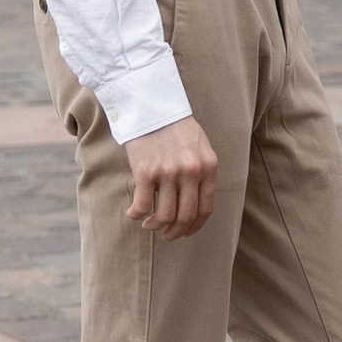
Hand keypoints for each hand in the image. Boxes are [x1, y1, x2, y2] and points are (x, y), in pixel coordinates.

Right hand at [126, 111, 217, 240]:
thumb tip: (197, 202)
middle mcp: (190, 171)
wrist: (152, 105)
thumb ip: (202, 171)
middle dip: (176, 232)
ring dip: (155, 226)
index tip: (185, 232)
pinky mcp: (145, 172)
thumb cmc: (176, 126)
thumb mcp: (200, 145)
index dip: (195, 226)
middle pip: (185, 216)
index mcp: (208, 166)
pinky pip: (141, 206)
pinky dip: (136, 215)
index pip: (206, 208)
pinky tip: (133, 214)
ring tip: (149, 224)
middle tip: (167, 235)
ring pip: (163, 216)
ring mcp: (168, 172)